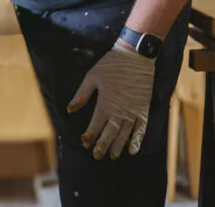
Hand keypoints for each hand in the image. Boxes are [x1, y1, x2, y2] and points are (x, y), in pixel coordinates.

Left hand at [67, 43, 154, 159]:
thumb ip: (81, 95)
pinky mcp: (144, 109)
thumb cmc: (111, 65)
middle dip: (102, 145)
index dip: (89, 135)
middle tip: (97, 156)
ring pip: (124, 134)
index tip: (84, 143)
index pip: (95, 125)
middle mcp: (119, 111)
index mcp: (105, 104)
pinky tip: (133, 150)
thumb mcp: (91, 77)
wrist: (135, 57)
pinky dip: (137, 140)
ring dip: (118, 146)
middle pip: (110, 133)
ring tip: (112, 156)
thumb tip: (70, 110)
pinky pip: (141, 129)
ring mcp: (133, 112)